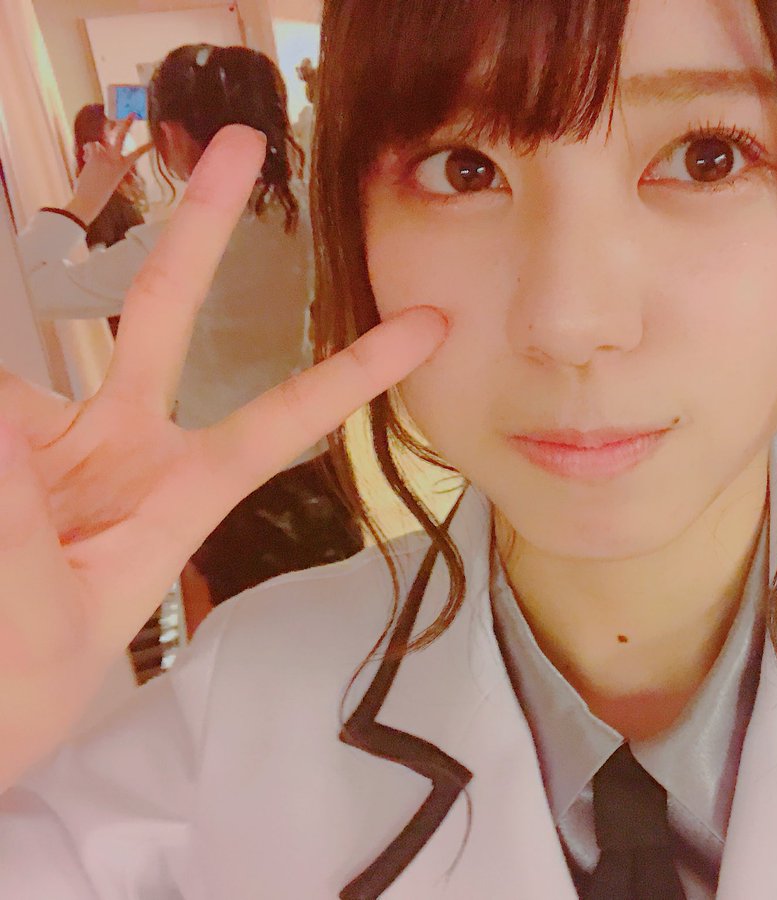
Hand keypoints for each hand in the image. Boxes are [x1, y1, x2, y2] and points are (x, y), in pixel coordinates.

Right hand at [0, 125, 448, 780]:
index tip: (428, 324)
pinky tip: (10, 523)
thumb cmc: (24, 691)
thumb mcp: (46, 620)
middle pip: (166, 317)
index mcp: (178, 494)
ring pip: (21, 385)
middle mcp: (121, 447)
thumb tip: (6, 411)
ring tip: (25, 538)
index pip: (280, 419)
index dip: (352, 370)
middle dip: (202, 230)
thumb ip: (25, 509)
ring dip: (13, 443)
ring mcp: (46, 438)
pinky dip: (1, 448)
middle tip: (239, 144)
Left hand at [64, 116, 151, 225]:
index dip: (144, 148)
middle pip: (122, 137)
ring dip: (93, 150)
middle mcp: (116, 160)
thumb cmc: (98, 192)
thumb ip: (106, 162)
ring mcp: (106, 157)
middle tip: (132, 114)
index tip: (152, 142)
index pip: (136, 155)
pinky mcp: (95, 157)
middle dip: (127, 124)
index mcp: (122, 168)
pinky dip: (87, 152)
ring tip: (91, 162)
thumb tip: (96, 147)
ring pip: (98, 143)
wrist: (90, 200)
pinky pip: (90, 146)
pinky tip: (87, 162)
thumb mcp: (108, 177)